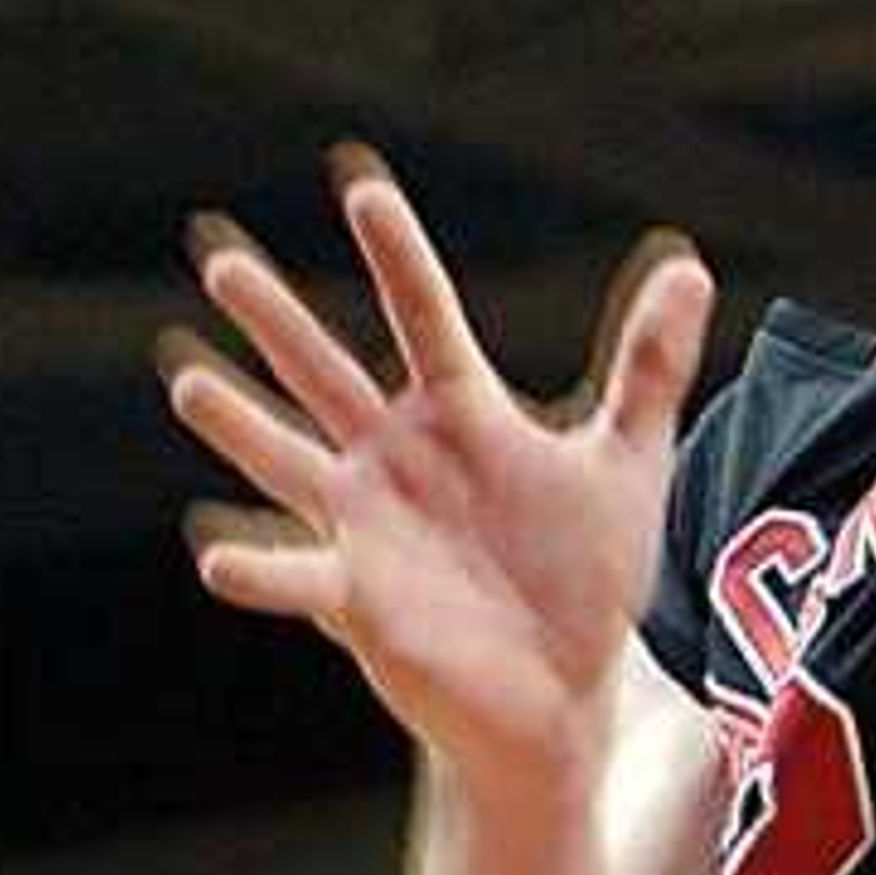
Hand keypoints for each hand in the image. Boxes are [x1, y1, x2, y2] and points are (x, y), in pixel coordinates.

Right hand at [164, 156, 712, 793]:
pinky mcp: (361, 599)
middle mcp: (399, 459)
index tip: (359, 183)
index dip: (396, 254)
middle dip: (276, 317)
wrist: (564, 691)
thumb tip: (688, 264)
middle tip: (217, 259)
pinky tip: (215, 556)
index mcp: (460, 415)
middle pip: (326, 373)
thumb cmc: (584, 577)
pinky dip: (260, 567)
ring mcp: (370, 526)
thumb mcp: (628, 462)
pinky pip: (300, 576)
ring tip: (186, 382)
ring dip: (238, 424)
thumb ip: (650, 367)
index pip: (424, 315)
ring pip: (290, 460)